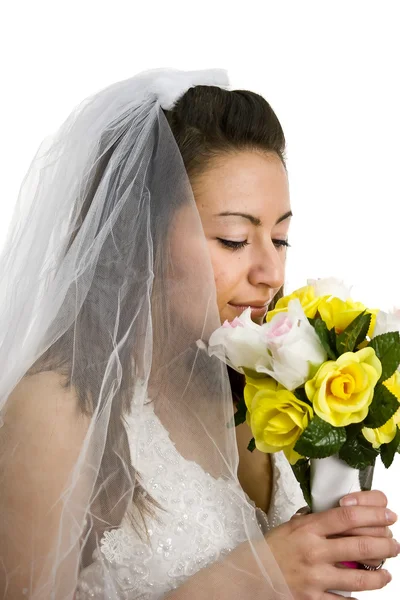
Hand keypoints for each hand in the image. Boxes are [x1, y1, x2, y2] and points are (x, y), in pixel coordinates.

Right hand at [265, 503, 397, 598]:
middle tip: (394, 544)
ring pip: (359, 577)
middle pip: (361, 545)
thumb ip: (317, 522)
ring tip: (386, 573)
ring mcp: (315, 577)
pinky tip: (364, 594)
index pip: (348, 516)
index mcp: (308, 528)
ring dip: (379, 575)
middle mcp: (314, 551)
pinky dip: (357, 599)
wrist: (251, 573)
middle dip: (385, 545)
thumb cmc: (272, 548)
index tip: (387, 515)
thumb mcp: (293, 526)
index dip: (373, 514)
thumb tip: (345, 517)